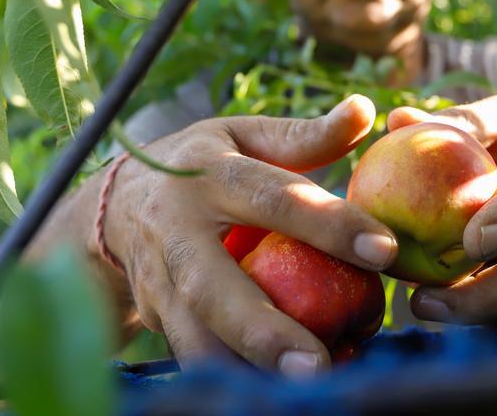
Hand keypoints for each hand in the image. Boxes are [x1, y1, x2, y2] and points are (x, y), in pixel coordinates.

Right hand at [98, 95, 396, 374]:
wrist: (112, 205)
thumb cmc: (201, 164)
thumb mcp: (243, 135)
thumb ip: (305, 136)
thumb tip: (365, 110)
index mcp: (208, 173)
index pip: (274, 197)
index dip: (329, 222)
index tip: (384, 250)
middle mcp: (176, 229)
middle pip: (213, 285)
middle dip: (263, 330)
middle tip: (321, 365)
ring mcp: (157, 278)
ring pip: (191, 334)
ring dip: (242, 367)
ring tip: (300, 392)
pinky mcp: (153, 316)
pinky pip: (190, 354)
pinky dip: (229, 377)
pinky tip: (274, 394)